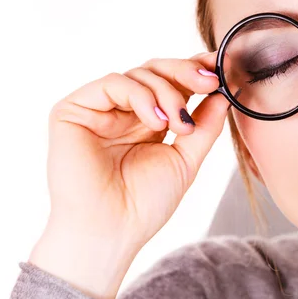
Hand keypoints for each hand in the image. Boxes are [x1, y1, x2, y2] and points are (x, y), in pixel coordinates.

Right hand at [29, 52, 229, 298]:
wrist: (111, 231)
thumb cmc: (144, 204)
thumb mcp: (185, 160)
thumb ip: (204, 126)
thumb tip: (223, 94)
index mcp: (146, 121)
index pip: (170, 83)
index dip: (194, 70)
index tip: (220, 67)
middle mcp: (121, 111)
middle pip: (155, 70)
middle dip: (186, 72)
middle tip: (210, 82)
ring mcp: (97, 109)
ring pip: (138, 75)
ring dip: (168, 94)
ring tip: (179, 125)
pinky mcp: (74, 109)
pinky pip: (113, 84)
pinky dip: (141, 97)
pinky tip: (155, 123)